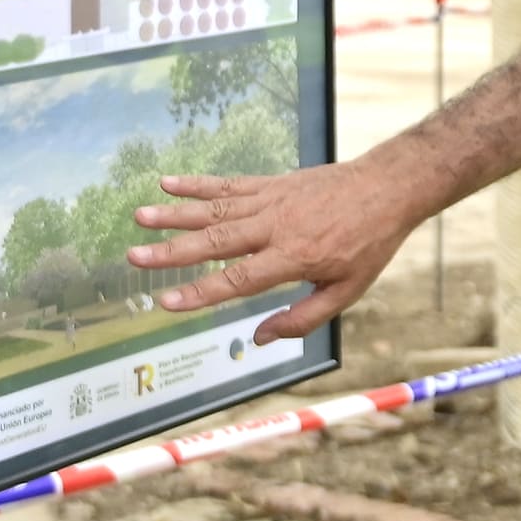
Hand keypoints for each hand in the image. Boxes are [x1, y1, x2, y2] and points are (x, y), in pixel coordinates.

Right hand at [127, 154, 428, 343]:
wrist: (387, 188)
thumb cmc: (368, 244)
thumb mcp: (347, 292)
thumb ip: (303, 317)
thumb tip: (261, 337)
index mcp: (293, 257)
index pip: (238, 279)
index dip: (201, 292)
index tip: (167, 301)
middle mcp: (276, 227)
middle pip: (215, 241)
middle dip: (172, 251)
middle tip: (134, 258)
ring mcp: (271, 201)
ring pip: (214, 208)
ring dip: (174, 214)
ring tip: (139, 217)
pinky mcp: (271, 184)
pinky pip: (228, 183)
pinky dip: (197, 183)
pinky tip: (167, 183)